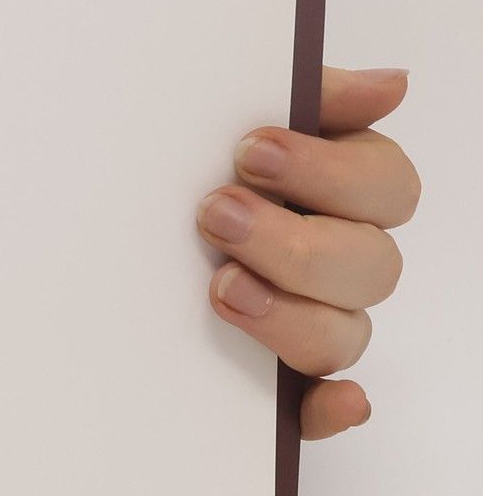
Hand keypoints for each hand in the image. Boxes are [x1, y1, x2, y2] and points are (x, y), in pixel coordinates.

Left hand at [199, 66, 417, 439]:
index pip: (385, 187)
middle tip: (214, 214)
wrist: (102, 227)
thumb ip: (309, 98)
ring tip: (220, 288)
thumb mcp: (231, 121)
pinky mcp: (281, 385)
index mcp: (343, 194)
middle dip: (293, 242)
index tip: (249, 151)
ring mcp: (314, 323)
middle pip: (370, 265)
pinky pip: (324, 408)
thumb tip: (392, 85)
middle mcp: (340, 262)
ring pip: (343, 335)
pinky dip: (333, 410)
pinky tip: (333, 402)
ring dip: (291, 314)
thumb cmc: (187, 171)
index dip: (327, 171)